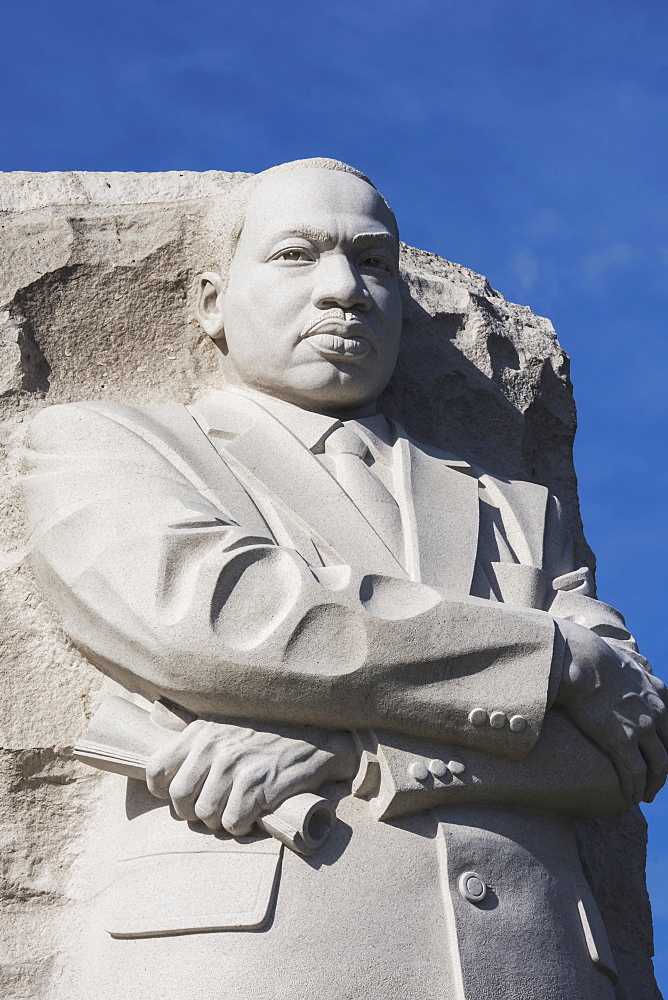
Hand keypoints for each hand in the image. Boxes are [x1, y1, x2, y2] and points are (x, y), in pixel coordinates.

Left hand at [146, 720, 355, 835]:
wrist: (319, 737)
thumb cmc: (268, 737)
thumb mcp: (226, 727)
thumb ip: (196, 745)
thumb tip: (164, 778)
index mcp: (201, 732)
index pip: (157, 771)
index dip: (167, 793)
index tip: (188, 796)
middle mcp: (215, 746)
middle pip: (180, 800)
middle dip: (195, 813)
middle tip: (217, 809)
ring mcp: (237, 765)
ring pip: (207, 816)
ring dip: (222, 822)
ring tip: (240, 810)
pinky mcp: (259, 784)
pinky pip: (234, 823)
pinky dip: (244, 826)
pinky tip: (256, 813)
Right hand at [555, 619, 667, 802]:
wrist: (582, 660)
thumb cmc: (593, 658)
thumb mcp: (625, 663)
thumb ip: (631, 674)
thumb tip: (617, 675)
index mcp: (658, 693)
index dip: (667, 746)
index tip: (660, 756)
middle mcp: (657, 712)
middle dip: (664, 770)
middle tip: (656, 782)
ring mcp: (641, 727)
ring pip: (658, 766)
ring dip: (653, 784)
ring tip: (646, 795)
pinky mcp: (622, 739)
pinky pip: (635, 772)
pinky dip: (635, 787)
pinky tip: (630, 796)